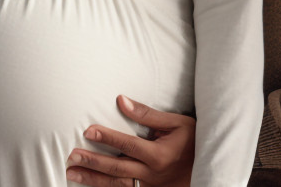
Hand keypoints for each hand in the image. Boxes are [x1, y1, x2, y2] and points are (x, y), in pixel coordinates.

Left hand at [65, 95, 195, 186]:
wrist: (209, 166)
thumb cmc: (193, 140)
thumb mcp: (177, 123)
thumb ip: (148, 115)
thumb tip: (122, 101)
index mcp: (159, 155)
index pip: (128, 145)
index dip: (107, 138)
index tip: (88, 131)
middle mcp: (152, 174)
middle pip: (117, 169)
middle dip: (92, 162)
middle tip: (72, 157)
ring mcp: (150, 186)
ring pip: (116, 184)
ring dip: (93, 179)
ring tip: (72, 173)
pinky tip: (91, 184)